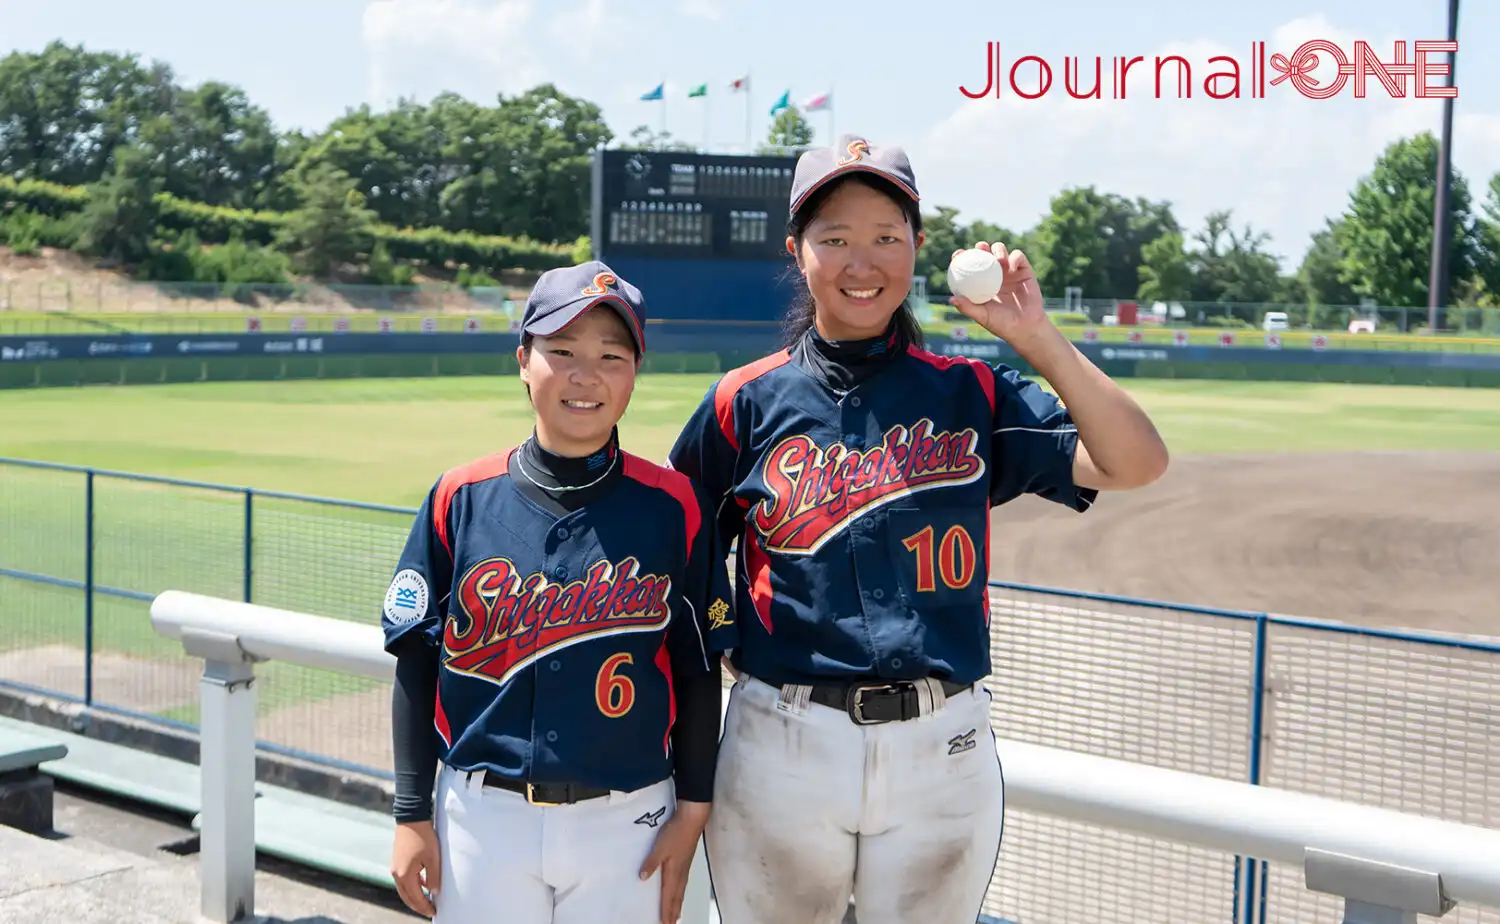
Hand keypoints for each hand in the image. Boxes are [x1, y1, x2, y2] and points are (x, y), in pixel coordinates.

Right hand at [391, 819, 440, 917]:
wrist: (411, 818)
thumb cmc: (424, 837)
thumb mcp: (433, 858)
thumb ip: (434, 877)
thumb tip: (434, 892)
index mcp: (405, 875)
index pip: (416, 898)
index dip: (425, 907)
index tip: (434, 912)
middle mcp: (397, 874)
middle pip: (407, 897)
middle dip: (418, 906)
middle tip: (429, 911)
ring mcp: (395, 867)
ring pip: (404, 889)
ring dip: (414, 897)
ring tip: (426, 901)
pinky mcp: (397, 861)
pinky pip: (403, 880)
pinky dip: (411, 886)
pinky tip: (422, 884)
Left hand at [639, 800, 710, 923]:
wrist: (691, 819)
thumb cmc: (676, 833)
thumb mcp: (659, 848)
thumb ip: (651, 863)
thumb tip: (643, 878)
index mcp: (674, 872)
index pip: (669, 896)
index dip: (666, 911)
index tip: (665, 923)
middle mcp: (681, 873)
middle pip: (677, 897)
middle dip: (673, 912)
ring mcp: (685, 867)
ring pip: (681, 891)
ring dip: (678, 904)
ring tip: (677, 914)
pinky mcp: (686, 861)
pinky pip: (683, 883)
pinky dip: (681, 892)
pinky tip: (679, 891)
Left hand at [950, 241, 1053, 345]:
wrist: (1025, 328)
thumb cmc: (1001, 324)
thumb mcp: (982, 316)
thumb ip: (967, 308)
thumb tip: (951, 298)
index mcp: (981, 282)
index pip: (970, 265)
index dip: (963, 257)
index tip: (958, 254)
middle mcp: (994, 274)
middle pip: (985, 253)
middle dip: (981, 247)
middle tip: (979, 248)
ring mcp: (1009, 271)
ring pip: (1001, 251)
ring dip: (998, 250)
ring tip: (998, 260)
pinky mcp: (1024, 270)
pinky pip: (1018, 257)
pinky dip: (1014, 258)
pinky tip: (1011, 267)